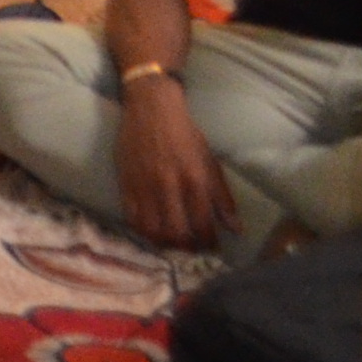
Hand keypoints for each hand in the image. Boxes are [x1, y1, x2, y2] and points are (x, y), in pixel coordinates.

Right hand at [116, 74, 234, 247]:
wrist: (151, 108)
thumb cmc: (185, 135)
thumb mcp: (210, 162)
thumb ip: (222, 197)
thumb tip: (235, 229)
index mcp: (195, 181)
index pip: (204, 225)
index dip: (209, 245)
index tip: (211, 251)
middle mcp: (169, 186)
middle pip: (177, 233)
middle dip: (185, 249)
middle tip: (190, 253)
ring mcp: (144, 185)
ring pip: (152, 229)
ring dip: (163, 244)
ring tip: (170, 247)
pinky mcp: (126, 182)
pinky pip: (131, 217)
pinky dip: (141, 231)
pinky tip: (149, 233)